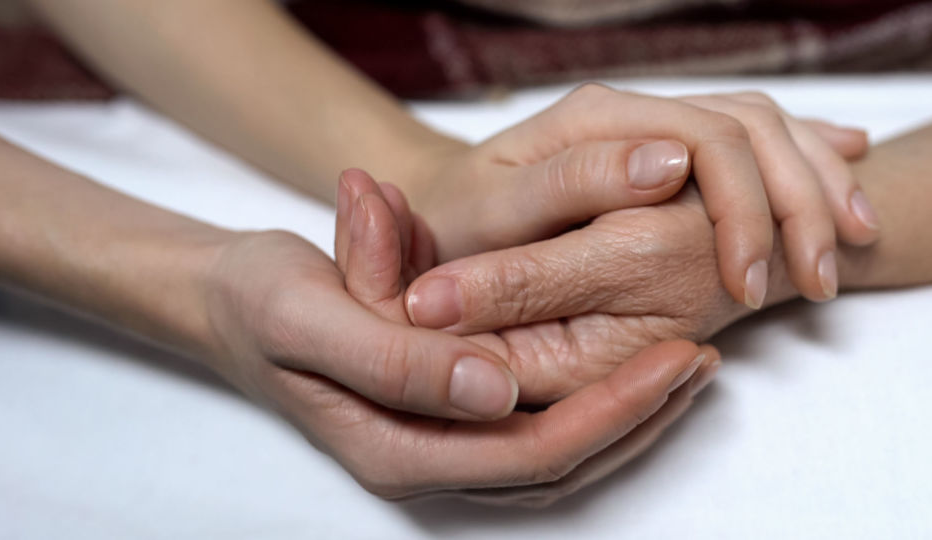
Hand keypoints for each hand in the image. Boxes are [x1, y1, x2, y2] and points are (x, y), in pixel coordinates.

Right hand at [204, 169, 714, 503]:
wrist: (231, 300)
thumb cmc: (263, 299)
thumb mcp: (312, 311)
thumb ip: (395, 356)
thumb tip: (492, 387)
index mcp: (393, 447)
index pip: (530, 452)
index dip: (610, 412)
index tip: (672, 357)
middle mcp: (425, 462)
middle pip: (559, 465)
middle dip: (637, 417)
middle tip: (700, 357)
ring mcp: (440, 446)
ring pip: (558, 456)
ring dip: (628, 416)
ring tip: (689, 364)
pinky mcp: (450, 419)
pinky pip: (540, 429)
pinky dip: (595, 401)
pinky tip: (633, 363)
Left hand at [409, 84, 876, 308]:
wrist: (450, 206)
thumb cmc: (463, 222)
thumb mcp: (496, 214)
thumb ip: (570, 187)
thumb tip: (669, 162)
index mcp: (599, 118)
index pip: (706, 140)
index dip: (744, 209)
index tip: (750, 286)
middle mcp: (640, 109)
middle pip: (754, 128)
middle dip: (801, 203)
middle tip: (822, 282)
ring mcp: (663, 122)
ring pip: (770, 129)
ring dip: (821, 181)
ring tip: (860, 242)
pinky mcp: (679, 146)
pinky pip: (764, 135)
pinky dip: (812, 154)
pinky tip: (853, 163)